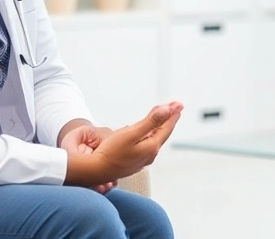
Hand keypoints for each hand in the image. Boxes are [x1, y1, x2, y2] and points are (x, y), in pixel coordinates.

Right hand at [66, 102, 181, 186]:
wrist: (96, 170)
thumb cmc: (111, 152)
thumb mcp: (132, 133)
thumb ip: (151, 121)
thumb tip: (167, 111)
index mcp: (151, 147)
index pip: (166, 127)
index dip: (172, 114)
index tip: (178, 104)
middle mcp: (150, 155)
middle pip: (162, 132)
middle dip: (168, 118)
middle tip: (174, 107)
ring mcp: (142, 159)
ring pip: (155, 138)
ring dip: (159, 125)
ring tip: (163, 115)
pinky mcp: (134, 160)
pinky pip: (147, 143)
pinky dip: (150, 133)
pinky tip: (147, 131)